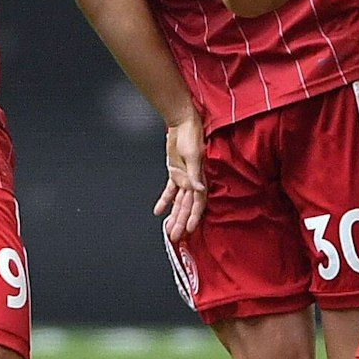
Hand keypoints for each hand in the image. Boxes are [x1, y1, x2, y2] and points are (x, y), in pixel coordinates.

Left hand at [154, 110, 206, 243]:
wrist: (182, 122)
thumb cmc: (192, 135)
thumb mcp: (194, 156)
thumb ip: (195, 174)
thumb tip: (199, 189)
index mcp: (199, 178)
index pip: (198, 202)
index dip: (194, 216)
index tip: (189, 229)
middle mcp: (192, 181)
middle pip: (186, 206)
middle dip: (181, 221)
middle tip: (175, 235)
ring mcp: (183, 178)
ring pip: (178, 202)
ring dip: (173, 215)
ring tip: (169, 229)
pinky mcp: (175, 172)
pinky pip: (169, 191)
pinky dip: (164, 201)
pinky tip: (159, 211)